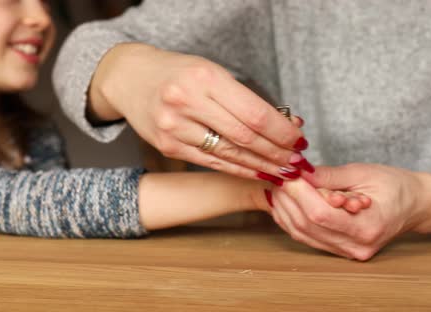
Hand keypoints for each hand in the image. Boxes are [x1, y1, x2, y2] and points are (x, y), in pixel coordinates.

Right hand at [89, 43, 311, 180]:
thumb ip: (245, 99)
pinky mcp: (168, 147)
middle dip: (276, 153)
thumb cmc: (179, 73)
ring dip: (261, 166)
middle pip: (244, 137)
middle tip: (297, 163)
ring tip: (283, 172)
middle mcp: (186, 102)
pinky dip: (238, 169)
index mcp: (204, 78)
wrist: (131, 78)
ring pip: (229, 154)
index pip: (254, 113)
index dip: (281, 132)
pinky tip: (257, 172)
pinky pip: (211, 162)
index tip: (299, 141)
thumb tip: (287, 125)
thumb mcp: (213, 73)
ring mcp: (174, 127)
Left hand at [270, 163, 430, 259]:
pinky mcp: (339, 250)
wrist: (414, 206)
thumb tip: (299, 172)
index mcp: (368, 227)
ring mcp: (347, 252)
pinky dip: (291, 218)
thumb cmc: (396, 186)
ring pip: (302, 234)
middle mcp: (356, 246)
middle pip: (307, 225)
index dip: (299, 193)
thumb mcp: (364, 173)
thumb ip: (329, 176)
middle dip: (288, 198)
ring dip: (285, 208)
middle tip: (278, 175)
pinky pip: (306, 237)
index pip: (321, 214)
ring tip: (279, 185)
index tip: (287, 173)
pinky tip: (284, 201)